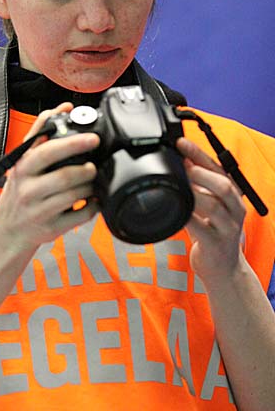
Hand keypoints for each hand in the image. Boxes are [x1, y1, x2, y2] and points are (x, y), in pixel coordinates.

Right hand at [0, 103, 99, 246]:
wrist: (7, 230)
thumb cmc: (19, 190)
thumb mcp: (22, 160)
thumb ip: (42, 131)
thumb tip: (64, 107)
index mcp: (23, 168)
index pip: (47, 152)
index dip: (73, 143)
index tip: (92, 138)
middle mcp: (28, 190)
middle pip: (64, 176)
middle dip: (85, 169)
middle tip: (94, 164)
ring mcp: (39, 211)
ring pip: (74, 196)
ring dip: (90, 186)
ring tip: (92, 180)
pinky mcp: (51, 229)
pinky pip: (79, 216)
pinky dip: (92, 206)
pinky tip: (93, 199)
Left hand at [177, 137, 245, 287]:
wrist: (224, 268)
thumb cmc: (212, 231)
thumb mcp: (209, 204)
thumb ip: (197, 185)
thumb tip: (178, 159)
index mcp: (232, 194)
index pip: (218, 167)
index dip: (199, 154)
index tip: (181, 143)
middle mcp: (235, 208)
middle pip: (222, 184)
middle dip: (200, 172)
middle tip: (181, 165)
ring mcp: (228, 227)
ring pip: (213, 205)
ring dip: (193, 193)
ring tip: (178, 185)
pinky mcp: (217, 244)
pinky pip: (201, 228)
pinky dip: (187, 217)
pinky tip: (176, 210)